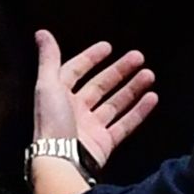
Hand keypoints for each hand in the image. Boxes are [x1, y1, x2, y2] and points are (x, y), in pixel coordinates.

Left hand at [29, 32, 159, 170]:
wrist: (61, 161)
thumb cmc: (52, 122)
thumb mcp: (47, 85)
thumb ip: (48, 59)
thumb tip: (42, 33)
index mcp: (59, 95)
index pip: (75, 71)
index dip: (90, 58)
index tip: (108, 47)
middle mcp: (75, 110)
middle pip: (100, 86)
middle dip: (119, 71)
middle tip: (138, 57)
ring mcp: (91, 127)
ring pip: (115, 103)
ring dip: (132, 88)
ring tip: (149, 74)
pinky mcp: (105, 143)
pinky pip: (125, 124)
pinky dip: (139, 111)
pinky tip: (152, 98)